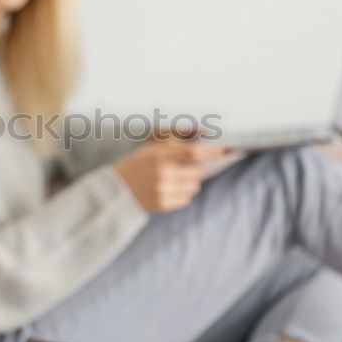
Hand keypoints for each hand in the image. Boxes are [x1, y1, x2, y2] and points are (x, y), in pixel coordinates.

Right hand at [113, 136, 227, 212]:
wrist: (115, 190)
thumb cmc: (136, 165)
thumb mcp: (150, 149)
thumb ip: (174, 143)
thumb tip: (202, 137)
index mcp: (158, 156)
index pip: (192, 152)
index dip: (211, 151)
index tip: (225, 149)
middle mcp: (162, 173)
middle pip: (196, 172)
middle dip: (195, 169)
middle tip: (184, 168)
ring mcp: (163, 190)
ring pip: (193, 186)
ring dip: (190, 182)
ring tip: (175, 179)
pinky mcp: (163, 204)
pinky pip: (186, 198)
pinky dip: (183, 194)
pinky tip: (169, 190)